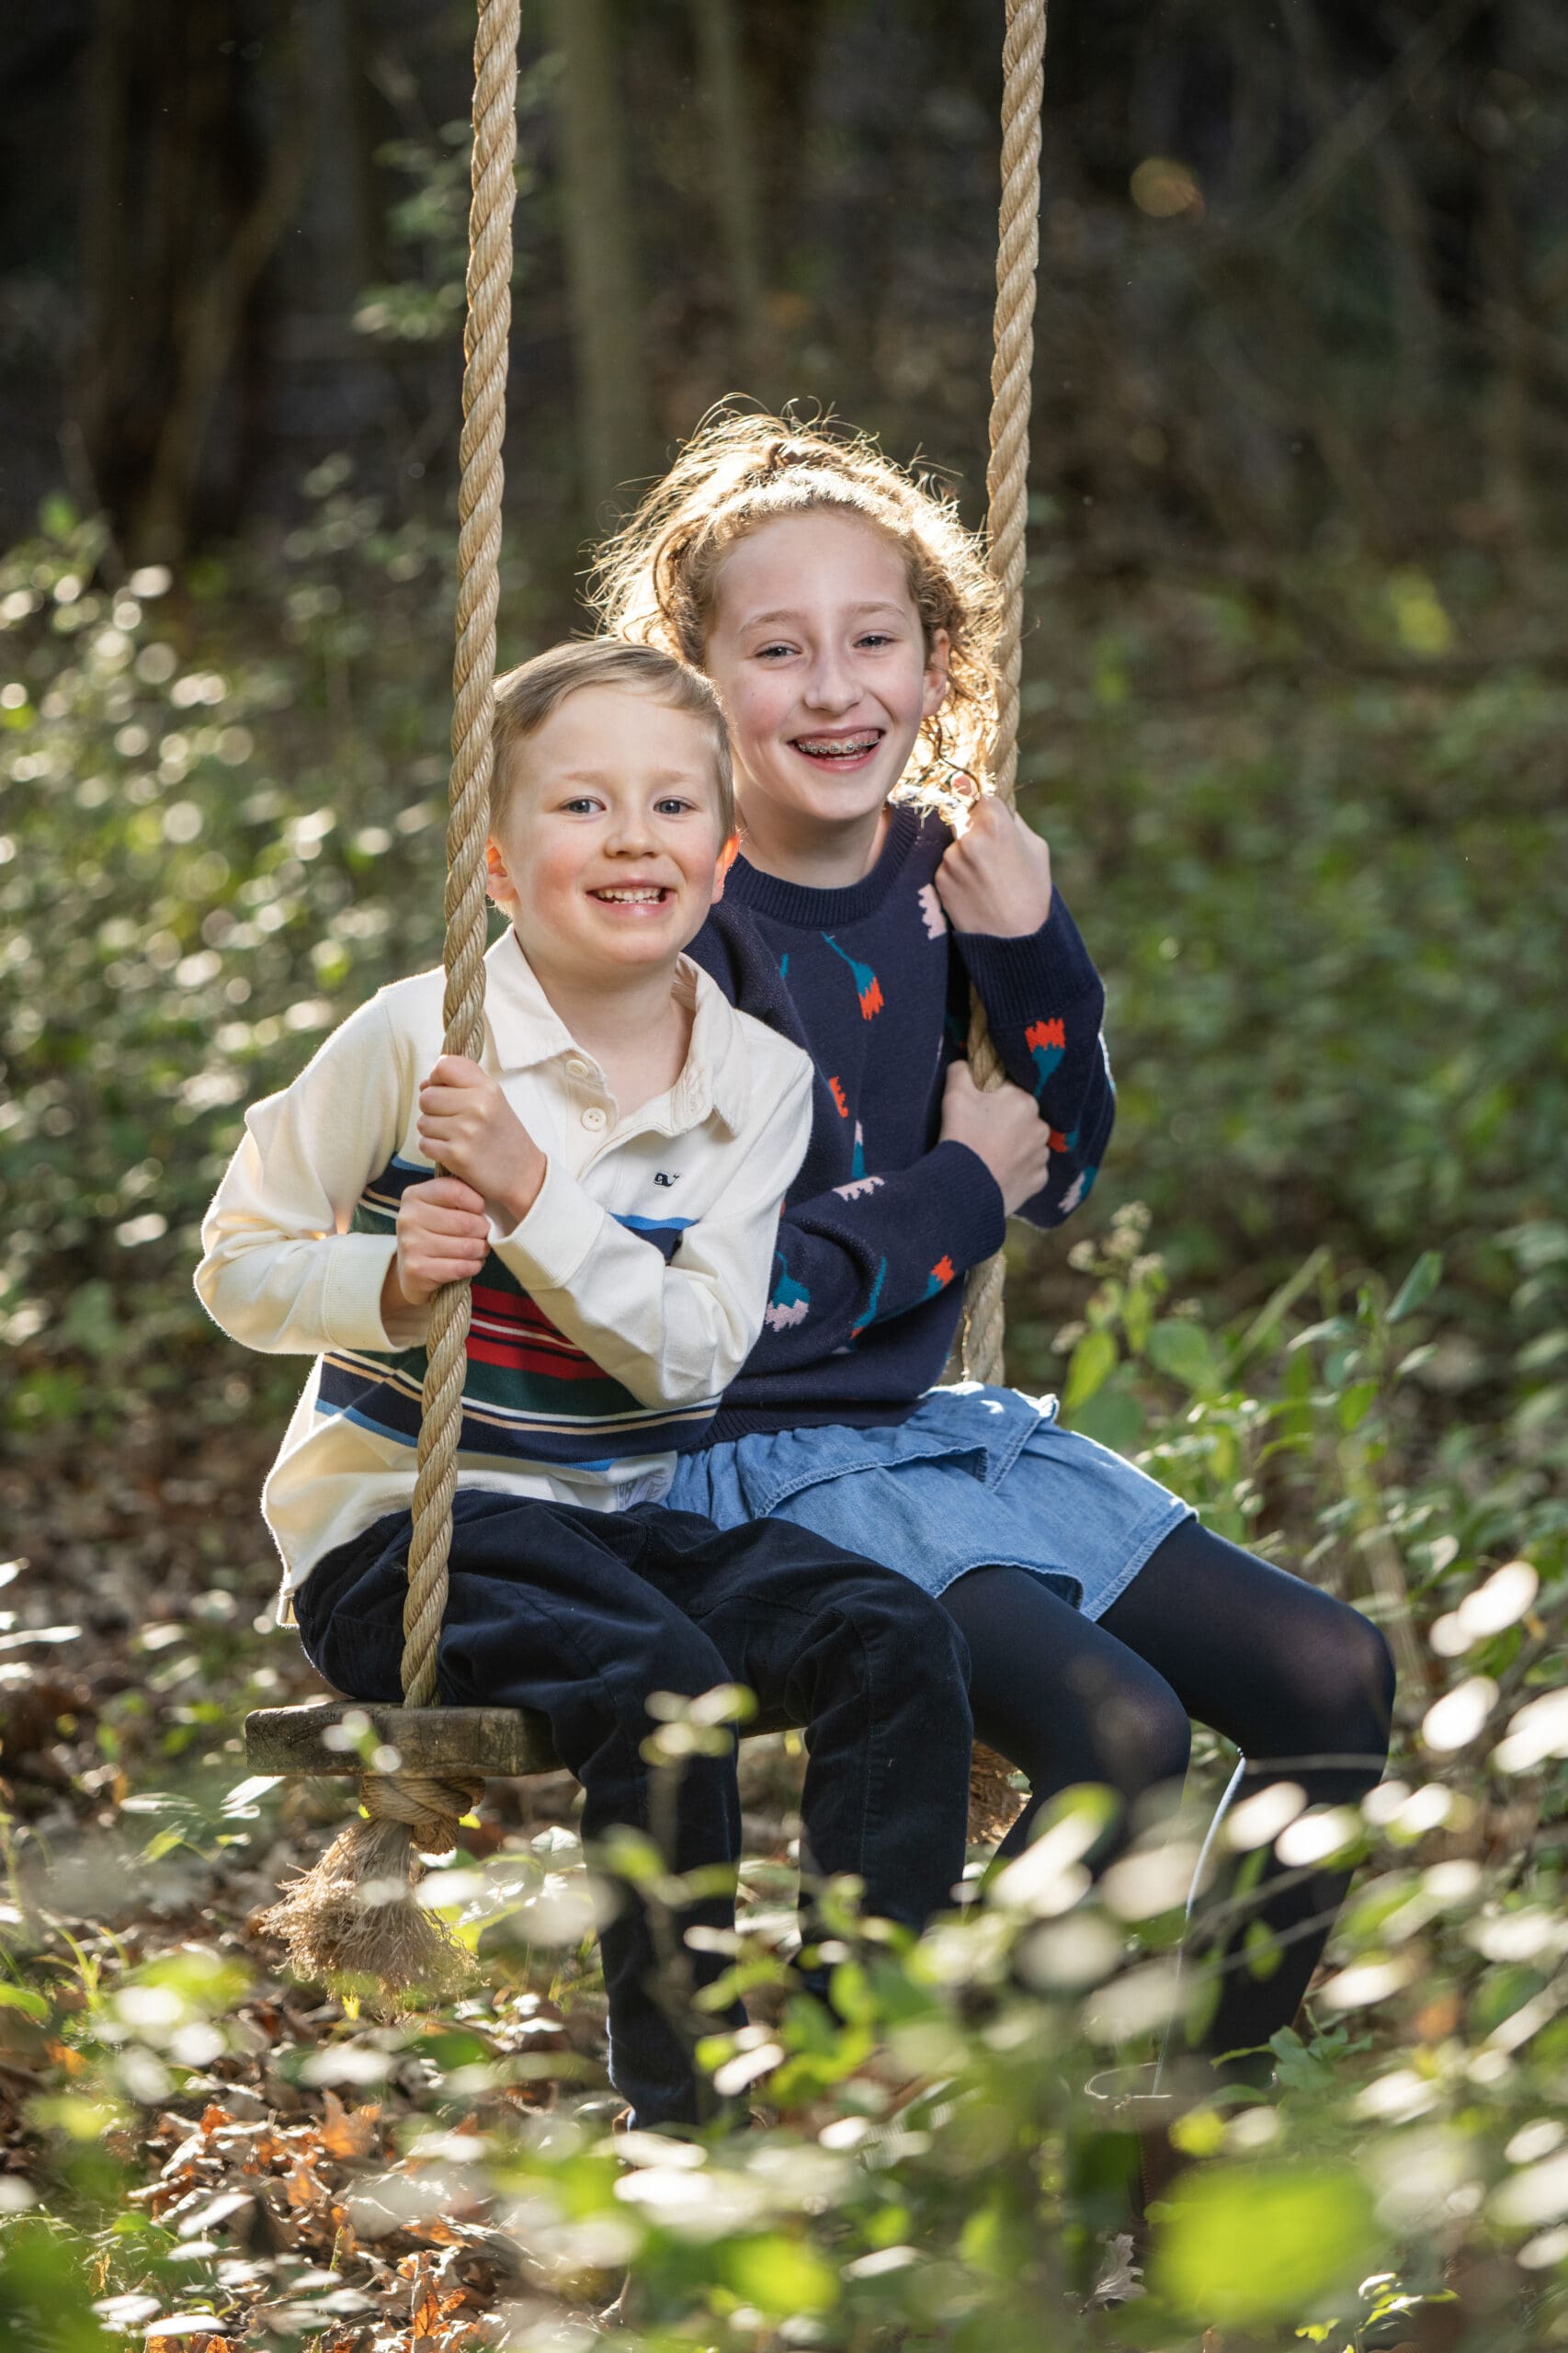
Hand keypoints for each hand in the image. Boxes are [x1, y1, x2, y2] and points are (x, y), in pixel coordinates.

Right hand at [383, 1176, 489, 1313]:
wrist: (414, 1272)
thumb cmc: (437, 1233)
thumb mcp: (443, 1207)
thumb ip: (460, 1194)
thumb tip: (490, 1194)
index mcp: (414, 1195)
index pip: (456, 1192)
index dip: (477, 1204)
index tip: (479, 1211)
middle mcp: (408, 1218)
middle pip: (466, 1222)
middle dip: (483, 1231)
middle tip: (482, 1235)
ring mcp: (410, 1245)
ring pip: (467, 1247)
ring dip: (481, 1250)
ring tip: (477, 1249)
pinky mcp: (417, 1270)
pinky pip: (461, 1267)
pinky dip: (474, 1266)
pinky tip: (469, 1264)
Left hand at [415, 1054, 545, 1223]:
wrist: (523, 1174)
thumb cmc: (503, 1135)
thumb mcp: (494, 1100)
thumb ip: (465, 1083)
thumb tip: (426, 1083)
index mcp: (487, 1088)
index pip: (444, 1066)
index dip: (436, 1079)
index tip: (444, 1091)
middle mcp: (478, 1105)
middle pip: (427, 1096)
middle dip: (432, 1110)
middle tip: (452, 1121)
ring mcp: (467, 1130)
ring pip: (423, 1122)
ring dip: (432, 1132)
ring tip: (454, 1137)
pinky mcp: (457, 1155)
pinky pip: (425, 1144)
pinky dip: (433, 1150)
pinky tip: (452, 1152)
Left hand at [934, 795, 1052, 935]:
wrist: (1014, 940)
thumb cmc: (1033, 892)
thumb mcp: (1036, 848)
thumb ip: (1013, 821)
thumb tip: (997, 804)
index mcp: (995, 822)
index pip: (981, 794)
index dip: (987, 806)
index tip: (989, 813)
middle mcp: (966, 836)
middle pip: (962, 815)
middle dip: (972, 825)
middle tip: (989, 848)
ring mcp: (949, 858)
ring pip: (953, 841)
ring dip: (964, 851)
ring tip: (986, 875)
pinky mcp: (939, 878)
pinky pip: (947, 864)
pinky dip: (958, 871)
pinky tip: (975, 888)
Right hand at [939, 1060, 1052, 1213]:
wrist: (962, 1188)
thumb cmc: (960, 1136)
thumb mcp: (955, 1092)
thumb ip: (964, 1069)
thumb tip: (971, 1063)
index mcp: (1025, 1100)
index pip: (1009, 1091)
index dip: (991, 1099)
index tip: (976, 1110)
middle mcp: (1041, 1126)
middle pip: (1021, 1117)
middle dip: (1004, 1121)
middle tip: (980, 1133)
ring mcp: (1042, 1156)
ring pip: (1027, 1143)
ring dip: (1012, 1145)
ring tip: (987, 1155)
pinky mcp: (1039, 1181)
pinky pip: (1029, 1169)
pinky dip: (1015, 1169)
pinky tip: (996, 1171)